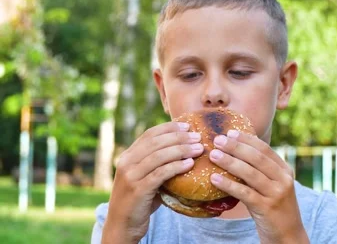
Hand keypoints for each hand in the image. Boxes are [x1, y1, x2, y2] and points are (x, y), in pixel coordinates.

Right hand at [102, 122, 203, 243]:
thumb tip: (185, 149)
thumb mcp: (145, 177)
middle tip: (198, 137)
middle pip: (156, 142)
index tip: (187, 126)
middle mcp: (127, 162)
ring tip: (199, 149)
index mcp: (128, 155)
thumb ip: (158, 164)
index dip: (169, 128)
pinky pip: (160, 174)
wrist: (122, 225)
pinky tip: (190, 164)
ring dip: (182, 150)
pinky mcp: (138, 190)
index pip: (149, 134)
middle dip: (179, 137)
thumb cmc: (139, 200)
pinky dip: (176, 166)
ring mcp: (131, 176)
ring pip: (159, 156)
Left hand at [209, 130, 308, 243]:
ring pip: (250, 174)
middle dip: (235, 147)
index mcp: (285, 170)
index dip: (246, 139)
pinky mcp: (267, 208)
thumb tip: (236, 151)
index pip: (265, 149)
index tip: (229, 132)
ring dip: (229, 162)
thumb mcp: (273, 185)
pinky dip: (228, 185)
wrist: (288, 235)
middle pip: (256, 158)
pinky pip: (244, 193)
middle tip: (217, 140)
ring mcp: (276, 194)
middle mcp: (283, 179)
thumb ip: (261, 170)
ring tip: (213, 155)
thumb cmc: (274, 207)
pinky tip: (214, 179)